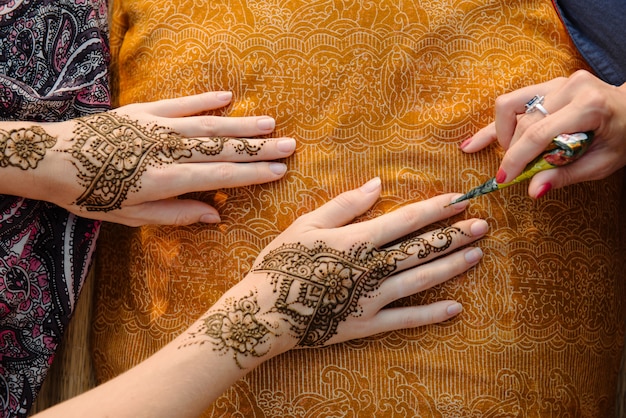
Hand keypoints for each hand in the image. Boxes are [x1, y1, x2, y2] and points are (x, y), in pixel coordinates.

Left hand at [1, 91, 294, 224]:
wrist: (51, 159)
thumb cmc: (90, 195)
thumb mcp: (132, 216)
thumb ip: (177, 214)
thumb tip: (217, 214)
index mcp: (164, 181)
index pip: (220, 175)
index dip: (252, 173)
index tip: (279, 171)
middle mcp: (166, 150)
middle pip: (222, 148)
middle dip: (258, 148)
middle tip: (289, 146)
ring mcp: (157, 126)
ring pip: (208, 125)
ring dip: (241, 125)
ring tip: (270, 124)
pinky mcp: (144, 110)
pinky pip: (181, 104)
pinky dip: (205, 101)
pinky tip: (228, 98)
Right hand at [181, 178, 487, 367]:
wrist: (263, 313)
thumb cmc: (281, 263)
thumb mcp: (306, 225)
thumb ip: (344, 205)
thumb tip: (377, 183)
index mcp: (356, 240)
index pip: (405, 221)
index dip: (435, 209)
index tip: (460, 199)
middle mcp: (371, 269)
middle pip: (420, 250)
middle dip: (453, 236)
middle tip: (482, 226)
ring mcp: (371, 300)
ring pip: (420, 281)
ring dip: (450, 267)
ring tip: (477, 256)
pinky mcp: (367, 325)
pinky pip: (405, 320)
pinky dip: (431, 315)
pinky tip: (456, 308)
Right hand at [460, 70, 625, 197]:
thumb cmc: (623, 138)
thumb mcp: (602, 163)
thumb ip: (565, 175)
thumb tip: (532, 190)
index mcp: (588, 105)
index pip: (539, 133)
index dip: (516, 158)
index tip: (503, 179)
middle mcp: (571, 86)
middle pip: (523, 122)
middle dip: (512, 152)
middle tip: (513, 174)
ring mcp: (558, 81)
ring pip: (510, 107)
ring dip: (503, 135)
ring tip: (509, 155)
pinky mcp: (549, 83)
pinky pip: (514, 101)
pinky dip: (497, 123)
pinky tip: (473, 142)